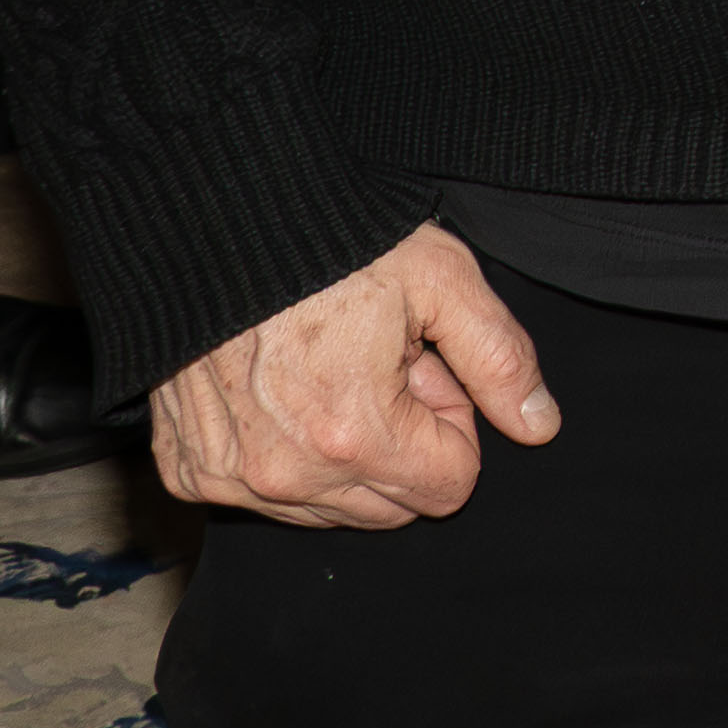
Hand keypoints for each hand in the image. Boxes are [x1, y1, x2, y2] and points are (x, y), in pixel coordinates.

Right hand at [147, 222, 564, 530]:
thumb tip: (538, 426)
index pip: (450, 485)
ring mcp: (229, 478)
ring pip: (328, 509)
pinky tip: (277, 388)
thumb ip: (499, 358)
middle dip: (401, 443)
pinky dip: (279, 454)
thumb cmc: (328, 241)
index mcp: (356, 435)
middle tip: (377, 364)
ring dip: (342, 453)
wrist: (210, 218)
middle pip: (391, 508)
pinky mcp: (189, 470)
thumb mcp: (439, 277)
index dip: (450, 421)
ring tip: (328, 369)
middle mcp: (286, 474)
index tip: (423, 366)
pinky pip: (260, 496)